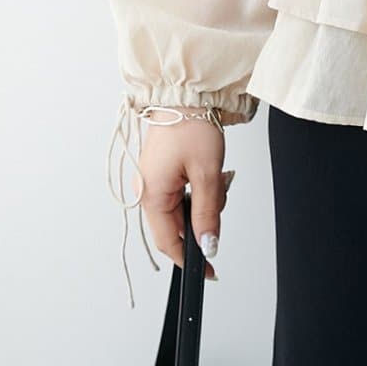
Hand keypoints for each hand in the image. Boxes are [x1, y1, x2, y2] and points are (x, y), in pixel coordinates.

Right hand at [133, 117, 229, 279]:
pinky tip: (209, 171)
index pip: (167, 242)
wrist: (186, 93)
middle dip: (203, 217)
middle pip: (177, 225)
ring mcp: (154, 180)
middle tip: (219, 194)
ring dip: (204, 199)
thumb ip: (208, 213)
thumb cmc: (192, 126)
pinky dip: (200, 188)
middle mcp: (147, 190)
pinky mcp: (163, 170)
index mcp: (152, 195)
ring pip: (183, 208)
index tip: (208, 272)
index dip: (188, 260)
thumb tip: (208, 245)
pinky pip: (182, 192)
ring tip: (216, 174)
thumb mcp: (207, 173)